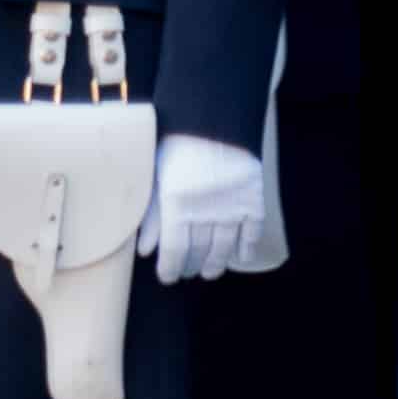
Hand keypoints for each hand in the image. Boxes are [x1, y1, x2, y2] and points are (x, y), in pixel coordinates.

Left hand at [149, 131, 274, 283]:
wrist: (214, 121)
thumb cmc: (177, 146)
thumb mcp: (157, 179)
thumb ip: (152, 217)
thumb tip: (145, 251)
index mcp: (177, 205)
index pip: (174, 250)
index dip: (170, 268)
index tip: (168, 277)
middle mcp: (206, 212)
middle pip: (199, 252)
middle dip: (190, 265)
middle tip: (187, 272)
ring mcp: (232, 208)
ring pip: (224, 247)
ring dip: (216, 263)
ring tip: (210, 272)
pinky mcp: (253, 201)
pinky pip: (251, 233)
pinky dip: (246, 248)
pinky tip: (240, 256)